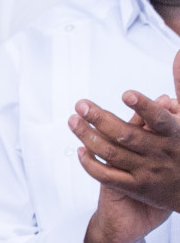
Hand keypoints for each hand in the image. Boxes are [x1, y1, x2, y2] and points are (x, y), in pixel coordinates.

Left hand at [69, 50, 179, 242]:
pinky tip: (80, 149)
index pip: (161, 120)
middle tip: (80, 104)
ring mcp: (146, 172)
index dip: (144, 107)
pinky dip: (91, 163)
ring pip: (111, 153)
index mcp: (175, 134)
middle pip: (125, 135)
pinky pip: (107, 176)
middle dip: (100, 118)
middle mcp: (160, 153)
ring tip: (73, 120)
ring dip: (88, 136)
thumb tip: (177, 54)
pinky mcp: (136, 188)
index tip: (126, 94)